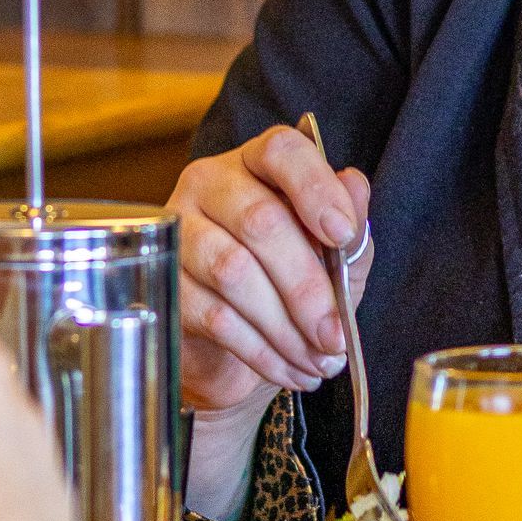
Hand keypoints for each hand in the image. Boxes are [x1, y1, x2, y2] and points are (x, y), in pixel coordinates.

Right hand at [169, 127, 371, 410]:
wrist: (233, 342)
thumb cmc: (288, 282)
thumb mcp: (333, 255)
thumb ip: (349, 224)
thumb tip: (355, 187)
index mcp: (258, 164)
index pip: (281, 151)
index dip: (315, 188)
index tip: (343, 234)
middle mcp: (211, 183)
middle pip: (260, 221)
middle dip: (306, 287)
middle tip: (335, 335)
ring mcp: (180, 228)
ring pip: (234, 272)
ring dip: (284, 327)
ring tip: (317, 360)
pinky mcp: (166, 280)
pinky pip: (213, 315)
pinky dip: (260, 350)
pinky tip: (288, 369)